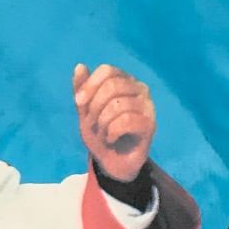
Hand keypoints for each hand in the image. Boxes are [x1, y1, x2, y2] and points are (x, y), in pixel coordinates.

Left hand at [72, 62, 155, 182]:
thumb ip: (82, 89)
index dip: (90, 85)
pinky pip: (126, 121)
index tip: (78, 102)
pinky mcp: (150, 125)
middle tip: (92, 123)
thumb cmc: (100, 133)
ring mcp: (147, 106)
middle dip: (94, 107)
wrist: (111, 162)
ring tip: (103, 133)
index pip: (107, 71)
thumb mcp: (85, 111)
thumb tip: (80, 66)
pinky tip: (111, 138)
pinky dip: (111, 132)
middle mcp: (140, 89)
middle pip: (112, 86)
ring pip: (118, 105)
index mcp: (125, 81)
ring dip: (102, 122)